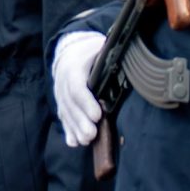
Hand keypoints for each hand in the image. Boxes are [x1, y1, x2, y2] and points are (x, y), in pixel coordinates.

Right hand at [52, 30, 106, 147]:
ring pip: (66, 113)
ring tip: (86, 141)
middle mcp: (63, 82)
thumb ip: (110, 57)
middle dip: (81, 122)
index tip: (97, 116)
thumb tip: (129, 65)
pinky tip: (74, 142)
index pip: (77, 88)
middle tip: (92, 135)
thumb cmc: (91, 51)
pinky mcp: (61, 103)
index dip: (86, 103)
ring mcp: (60, 94)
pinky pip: (63, 118)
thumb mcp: (100, 48)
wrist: (70, 51)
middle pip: (70, 105)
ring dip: (75, 129)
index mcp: (73, 68)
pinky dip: (68, 131)